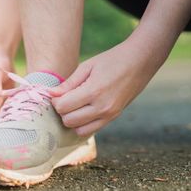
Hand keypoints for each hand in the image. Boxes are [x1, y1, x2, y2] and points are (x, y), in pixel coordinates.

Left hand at [50, 39, 164, 135]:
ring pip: (79, 130)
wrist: (140, 62)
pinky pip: (91, 130)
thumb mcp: (87, 66)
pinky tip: (82, 111)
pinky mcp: (113, 118)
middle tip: (64, 99)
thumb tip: (50, 94)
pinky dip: (82, 124)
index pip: (63, 107)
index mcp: (93, 91)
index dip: (55, 101)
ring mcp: (109, 115)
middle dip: (62, 111)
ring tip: (74, 106)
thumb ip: (68, 83)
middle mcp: (102, 107)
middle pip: (69, 121)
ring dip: (72, 120)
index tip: (56, 93)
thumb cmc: (111, 60)